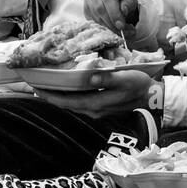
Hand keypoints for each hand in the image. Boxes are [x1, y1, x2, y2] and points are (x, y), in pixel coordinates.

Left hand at [32, 70, 155, 118]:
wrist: (152, 97)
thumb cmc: (139, 85)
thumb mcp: (126, 78)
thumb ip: (107, 78)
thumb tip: (90, 76)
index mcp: (96, 104)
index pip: (66, 101)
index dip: (49, 95)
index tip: (35, 87)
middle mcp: (93, 110)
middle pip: (65, 104)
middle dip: (49, 96)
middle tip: (34, 85)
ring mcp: (96, 111)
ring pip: (71, 104)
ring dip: (58, 96)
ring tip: (46, 85)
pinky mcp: (100, 108)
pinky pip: (78, 103)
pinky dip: (68, 96)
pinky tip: (65, 88)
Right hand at [84, 0, 139, 36]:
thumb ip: (128, 4)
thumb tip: (122, 13)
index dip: (114, 14)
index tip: (121, 26)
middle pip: (99, 7)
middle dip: (110, 22)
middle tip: (121, 32)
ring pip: (94, 13)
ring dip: (105, 25)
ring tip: (117, 29)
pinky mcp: (83, 1)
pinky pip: (89, 16)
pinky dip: (99, 23)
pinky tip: (108, 24)